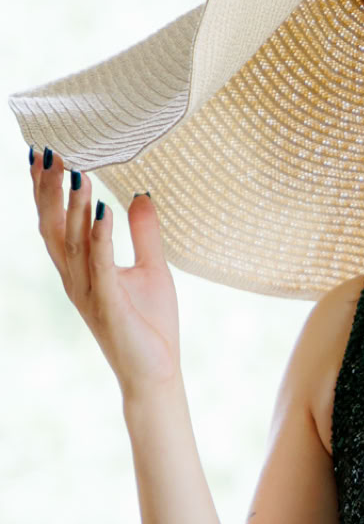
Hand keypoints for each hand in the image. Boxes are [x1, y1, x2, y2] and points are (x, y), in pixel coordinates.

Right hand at [31, 147, 180, 399]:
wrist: (156, 373)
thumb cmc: (150, 325)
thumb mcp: (152, 269)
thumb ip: (144, 232)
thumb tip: (141, 194)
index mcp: (81, 268)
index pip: (55, 221)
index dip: (46, 188)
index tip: (46, 151)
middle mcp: (76, 278)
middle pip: (52, 227)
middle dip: (48, 189)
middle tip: (50, 150)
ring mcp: (89, 293)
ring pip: (73, 242)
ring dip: (74, 206)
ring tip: (77, 171)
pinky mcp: (109, 306)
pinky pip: (102, 266)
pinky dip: (101, 237)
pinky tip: (105, 210)